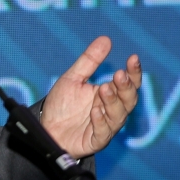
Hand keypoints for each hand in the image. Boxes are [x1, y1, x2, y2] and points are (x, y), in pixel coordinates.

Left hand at [39, 36, 140, 158]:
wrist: (46, 129)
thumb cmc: (62, 105)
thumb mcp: (73, 78)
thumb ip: (89, 61)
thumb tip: (106, 39)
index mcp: (109, 94)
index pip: (128, 82)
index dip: (133, 71)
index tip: (133, 58)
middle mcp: (111, 110)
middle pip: (128, 99)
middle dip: (126, 87)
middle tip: (119, 75)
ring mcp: (105, 127)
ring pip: (118, 116)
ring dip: (113, 102)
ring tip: (104, 89)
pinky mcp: (95, 141)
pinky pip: (103, 132)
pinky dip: (101, 122)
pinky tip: (95, 111)